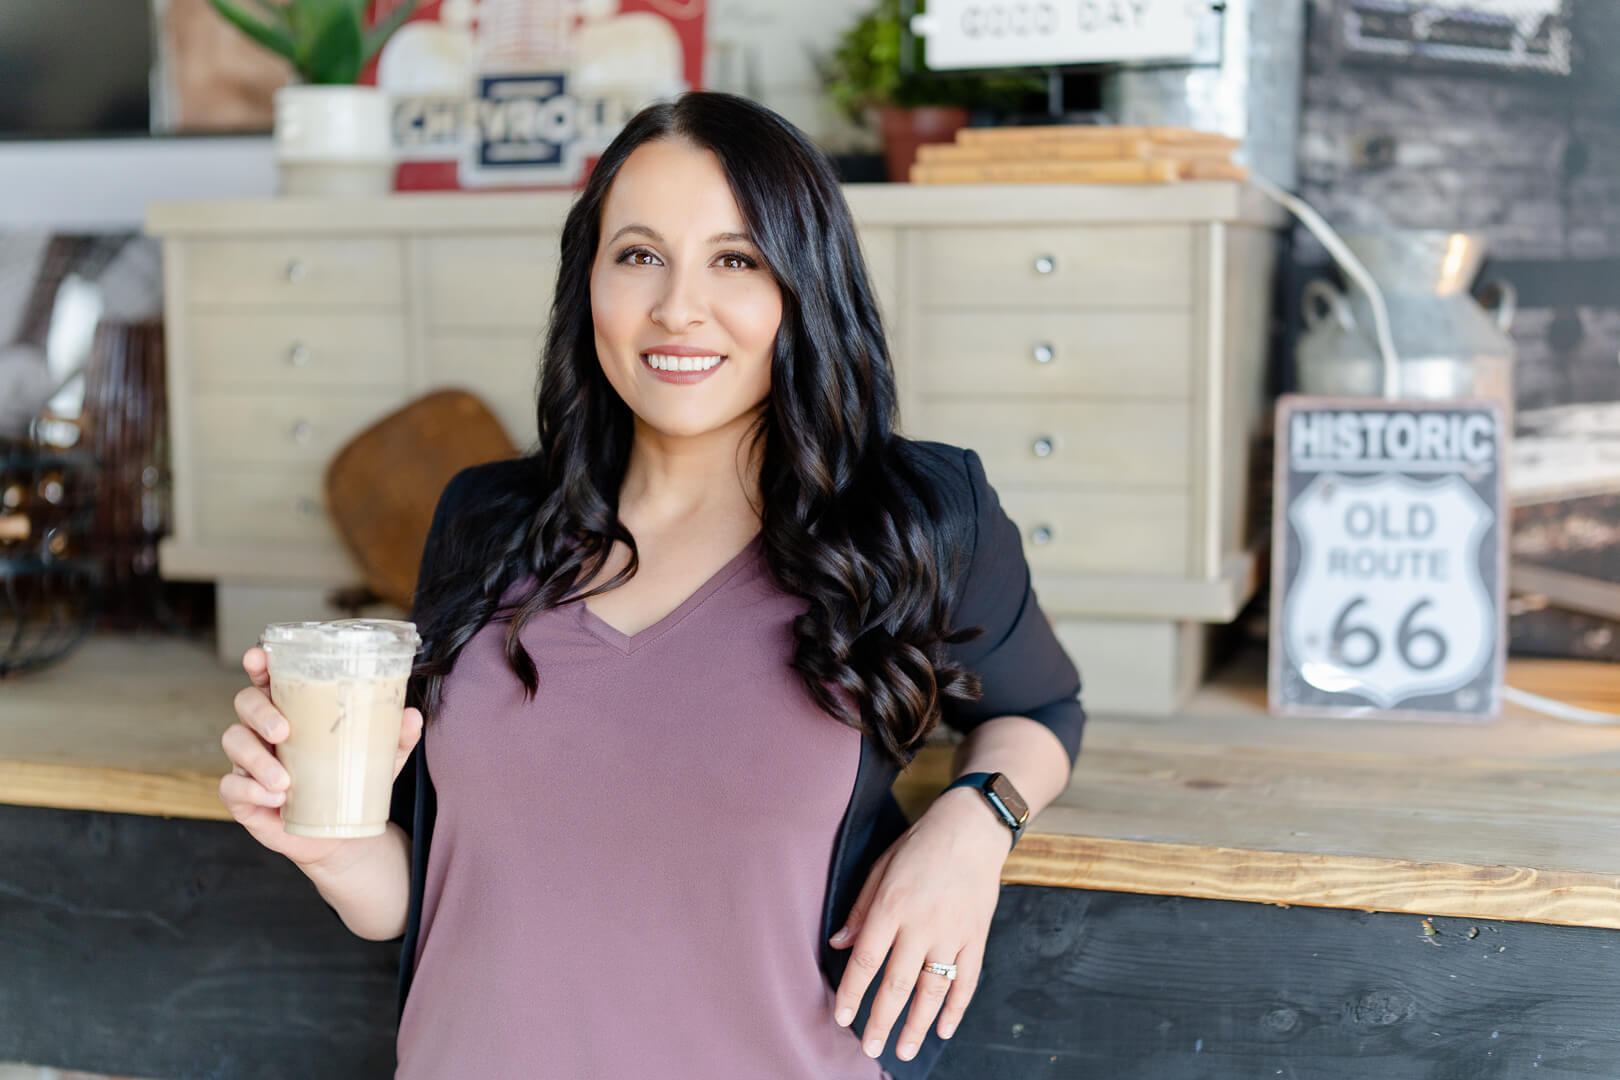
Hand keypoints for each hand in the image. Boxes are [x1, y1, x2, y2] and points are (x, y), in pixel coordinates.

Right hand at [218, 646, 422, 870]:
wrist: (340, 834)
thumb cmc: (352, 781)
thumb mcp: (381, 758)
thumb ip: (397, 736)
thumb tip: (412, 716)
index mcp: (293, 709)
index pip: (269, 677)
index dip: (258, 662)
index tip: (258, 657)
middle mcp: (264, 729)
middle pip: (245, 703)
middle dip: (260, 713)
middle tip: (284, 732)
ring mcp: (248, 761)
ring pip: (234, 742)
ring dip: (257, 760)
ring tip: (285, 782)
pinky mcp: (241, 795)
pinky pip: (231, 787)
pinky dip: (250, 791)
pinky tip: (274, 800)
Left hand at [827, 786, 1011, 1060]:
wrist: (972, 828)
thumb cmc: (920, 845)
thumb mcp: (881, 867)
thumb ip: (861, 909)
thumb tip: (838, 944)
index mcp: (892, 906)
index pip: (866, 960)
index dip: (852, 992)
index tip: (842, 1018)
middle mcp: (922, 924)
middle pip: (897, 984)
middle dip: (882, 1021)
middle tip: (870, 1049)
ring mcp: (952, 934)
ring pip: (933, 990)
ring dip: (917, 1025)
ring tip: (904, 1051)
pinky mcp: (975, 937)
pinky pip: (967, 981)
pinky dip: (956, 1009)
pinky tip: (943, 1030)